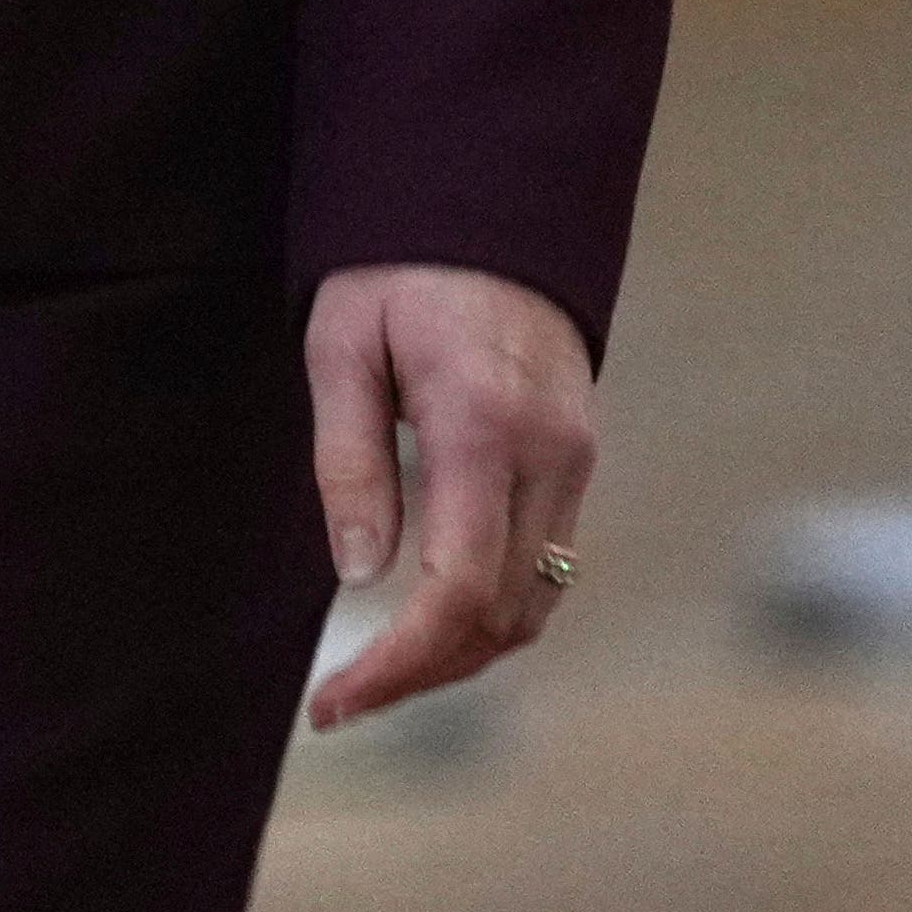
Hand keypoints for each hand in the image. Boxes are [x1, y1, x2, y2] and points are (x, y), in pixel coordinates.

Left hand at [299, 260, 597, 727]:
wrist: (487, 209)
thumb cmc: (395, 269)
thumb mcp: (342, 344)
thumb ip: (349, 461)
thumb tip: (361, 575)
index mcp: (481, 423)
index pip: (460, 588)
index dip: (398, 664)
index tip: (333, 700)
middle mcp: (547, 453)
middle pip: (503, 618)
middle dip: (423, 676)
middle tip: (341, 701)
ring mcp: (575, 460)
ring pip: (536, 606)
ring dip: (461, 655)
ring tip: (376, 672)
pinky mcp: (578, 460)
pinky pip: (546, 568)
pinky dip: (492, 612)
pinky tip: (430, 620)